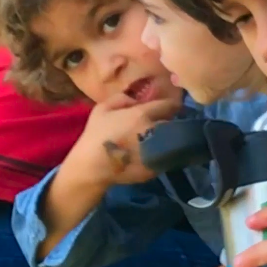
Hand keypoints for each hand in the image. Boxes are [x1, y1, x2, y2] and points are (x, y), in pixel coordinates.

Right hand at [64, 93, 180, 185]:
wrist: (92, 167)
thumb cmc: (95, 135)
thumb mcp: (102, 108)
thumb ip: (121, 98)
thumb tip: (136, 99)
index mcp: (141, 115)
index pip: (168, 105)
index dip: (171, 104)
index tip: (170, 105)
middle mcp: (153, 131)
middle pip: (174, 123)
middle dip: (171, 121)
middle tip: (165, 122)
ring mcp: (156, 151)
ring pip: (174, 140)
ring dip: (171, 137)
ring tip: (164, 138)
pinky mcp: (156, 168)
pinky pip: (168, 157)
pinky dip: (165, 153)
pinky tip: (156, 153)